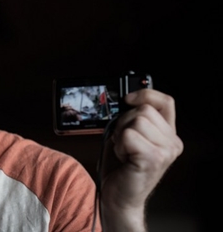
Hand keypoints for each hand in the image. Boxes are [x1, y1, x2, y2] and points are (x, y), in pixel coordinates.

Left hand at [99, 89, 183, 230]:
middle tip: (122, 141)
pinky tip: (124, 157)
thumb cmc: (121, 168)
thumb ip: (134, 118)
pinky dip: (119, 144)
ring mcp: (165, 151)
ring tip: (124, 150)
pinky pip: (129, 135)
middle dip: (124, 122)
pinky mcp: (153, 158)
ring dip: (121, 135)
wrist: (119, 196)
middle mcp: (171, 143)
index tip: (128, 99)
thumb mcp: (129, 136)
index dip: (146, 94)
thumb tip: (128, 100)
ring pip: (136, 121)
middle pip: (144, 110)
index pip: (166, 101)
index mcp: (168, 135)